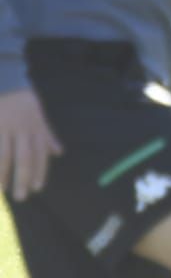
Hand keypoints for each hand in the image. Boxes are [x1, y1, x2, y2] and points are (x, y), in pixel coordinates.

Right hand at [0, 87, 60, 201]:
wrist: (8, 80)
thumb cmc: (24, 101)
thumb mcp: (39, 117)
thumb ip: (47, 136)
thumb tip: (59, 153)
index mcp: (36, 128)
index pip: (40, 153)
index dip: (39, 171)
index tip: (37, 188)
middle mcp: (23, 129)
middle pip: (24, 157)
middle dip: (23, 177)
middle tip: (22, 196)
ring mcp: (6, 127)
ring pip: (4, 155)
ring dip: (3, 174)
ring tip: (1, 190)